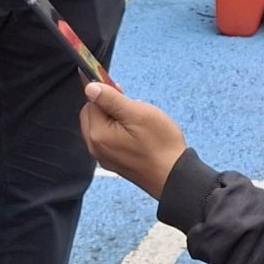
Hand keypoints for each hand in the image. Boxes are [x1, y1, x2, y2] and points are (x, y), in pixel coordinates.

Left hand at [78, 82, 187, 198]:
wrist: (174, 177)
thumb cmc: (159, 144)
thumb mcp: (137, 114)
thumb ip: (111, 99)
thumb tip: (89, 87)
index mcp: (97, 134)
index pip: (90, 101)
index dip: (105, 91)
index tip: (121, 88)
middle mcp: (95, 147)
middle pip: (92, 114)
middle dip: (108, 105)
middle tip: (131, 105)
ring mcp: (104, 157)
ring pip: (101, 126)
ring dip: (114, 117)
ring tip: (136, 120)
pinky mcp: (114, 162)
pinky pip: (108, 138)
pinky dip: (118, 130)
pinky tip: (136, 133)